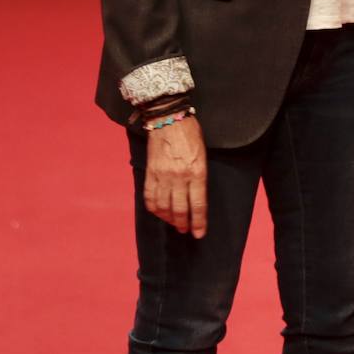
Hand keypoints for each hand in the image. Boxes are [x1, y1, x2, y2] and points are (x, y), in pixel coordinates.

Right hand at [144, 116, 207, 237]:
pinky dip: (154, 209)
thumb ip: (199, 176)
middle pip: (180, 209)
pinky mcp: (150, 173)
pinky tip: (159, 212)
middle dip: (184, 224)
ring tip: (174, 223)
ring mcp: (162, 176)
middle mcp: (179, 177)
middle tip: (185, 230)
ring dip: (169, 219)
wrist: (168, 119)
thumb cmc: (190, 134)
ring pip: (164, 207)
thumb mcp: (203, 155)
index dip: (199, 222)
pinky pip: (150, 197)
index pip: (198, 204)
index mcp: (196, 172)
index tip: (199, 233)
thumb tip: (196, 197)